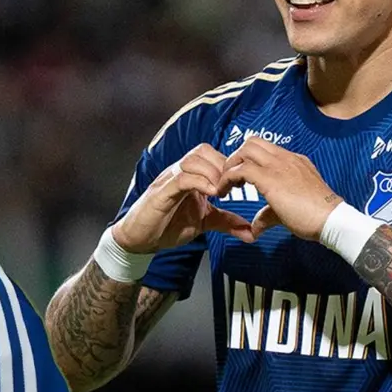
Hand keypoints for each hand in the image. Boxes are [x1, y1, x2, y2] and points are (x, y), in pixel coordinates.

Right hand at [112, 144, 256, 253]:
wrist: (140, 240)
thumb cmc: (168, 225)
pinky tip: (211, 194)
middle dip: (222, 165)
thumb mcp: (204, 222)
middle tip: (232, 186)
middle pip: (203, 150)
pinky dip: (198, 182)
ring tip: (221, 191)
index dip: (228, 164)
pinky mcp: (161, 192)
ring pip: (192, 160)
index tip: (240, 182)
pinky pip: (181, 178)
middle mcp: (179, 172)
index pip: (211, 154)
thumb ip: (225, 222)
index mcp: (190, 175)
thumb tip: (250, 232)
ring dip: (212, 172)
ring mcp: (169, 180)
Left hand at [218, 137, 340, 240]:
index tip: (241, 177)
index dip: (248, 159)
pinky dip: (227, 178)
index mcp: (293, 161)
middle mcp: (285, 158)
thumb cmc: (316, 216)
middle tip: (230, 178)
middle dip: (236, 157)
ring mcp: (278, 165)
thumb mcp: (288, 211)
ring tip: (225, 185)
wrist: (330, 219)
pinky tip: (224, 192)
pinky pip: (241, 169)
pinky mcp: (269, 178)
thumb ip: (268, 214)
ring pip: (245, 150)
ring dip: (230, 165)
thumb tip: (256, 226)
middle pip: (251, 142)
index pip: (265, 148)